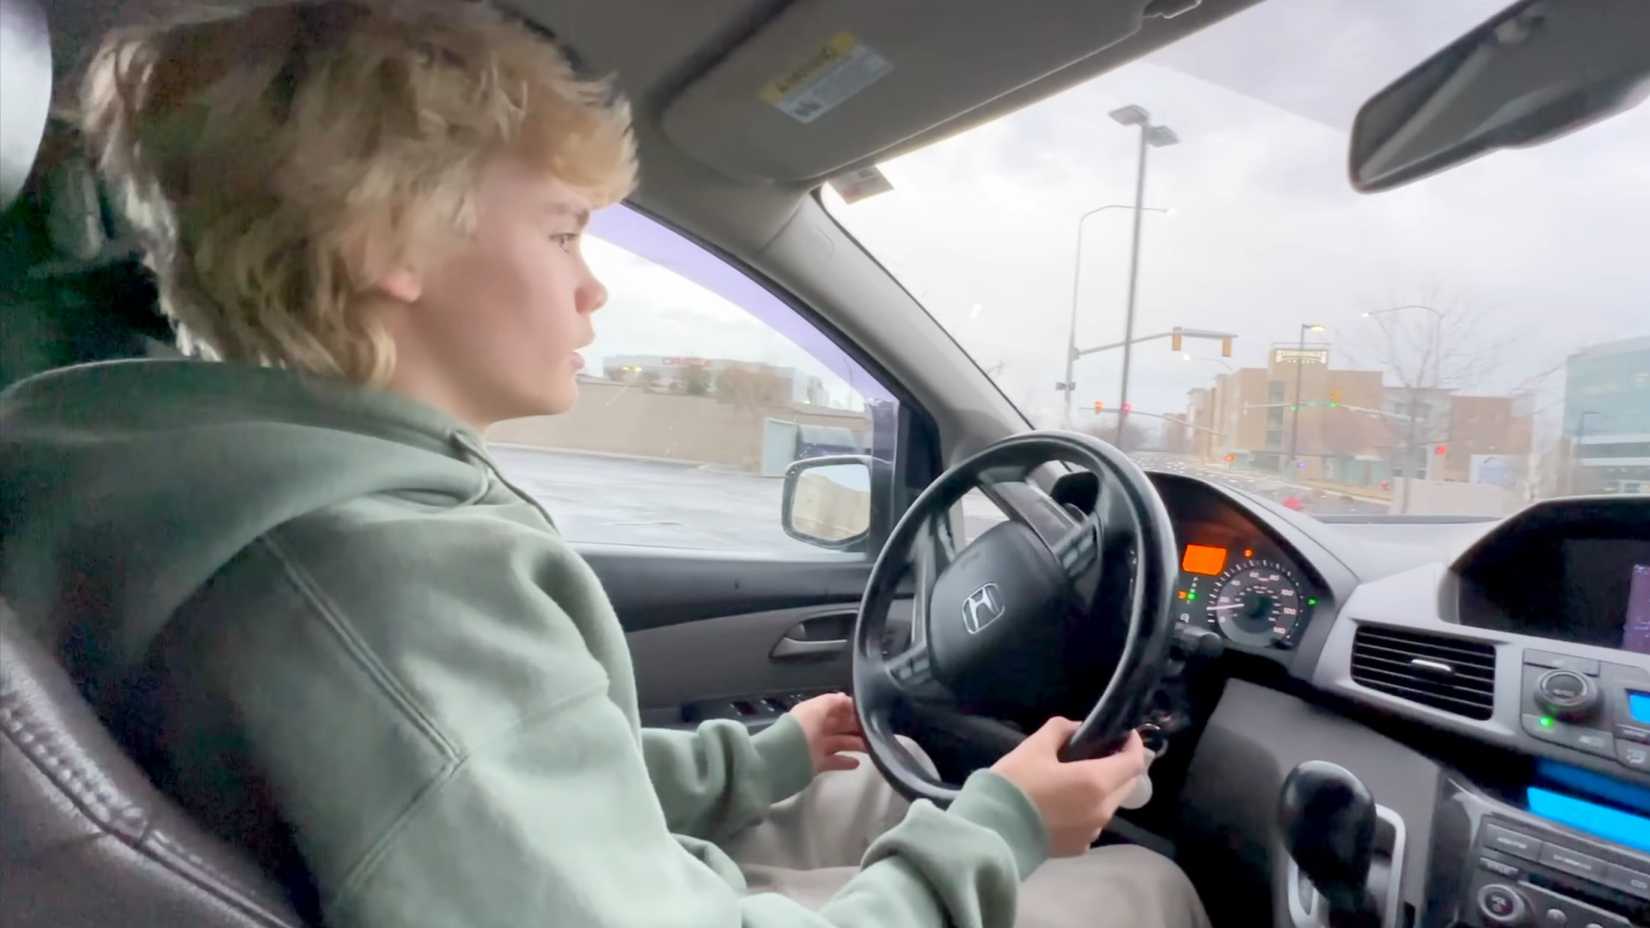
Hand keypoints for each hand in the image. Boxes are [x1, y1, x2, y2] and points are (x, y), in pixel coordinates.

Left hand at [788, 692, 867, 773]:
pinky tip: (857, 763)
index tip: (867, 712)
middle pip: (840, 726)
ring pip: (840, 743)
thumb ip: (831, 701)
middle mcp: (815, 728)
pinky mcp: (818, 763)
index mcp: (814, 713)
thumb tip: (845, 697)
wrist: (785, 758)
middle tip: (875, 729)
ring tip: (871, 746)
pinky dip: (845, 762)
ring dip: (855, 744)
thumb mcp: (815, 708)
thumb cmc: (801, 729)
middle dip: (856, 726)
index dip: (850, 709)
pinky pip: (834, 761)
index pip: (835, 708)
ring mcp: (817, 746)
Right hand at [990, 718, 1146, 856]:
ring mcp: (1092, 832)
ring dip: (1105, 788)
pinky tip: (1067, 802)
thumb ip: (1060, 730)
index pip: (1133, 763)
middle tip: (1102, 751)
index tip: (1124, 734)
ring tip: (1081, 776)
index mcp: (1096, 782)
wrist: (993, 831)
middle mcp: (1102, 810)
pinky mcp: (1079, 848)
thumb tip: (1075, 728)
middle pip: (1126, 785)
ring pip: (1111, 805)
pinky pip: (1094, 822)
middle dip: (1121, 765)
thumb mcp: (1034, 747)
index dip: (1133, 745)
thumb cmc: (1016, 784)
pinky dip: (1089, 808)